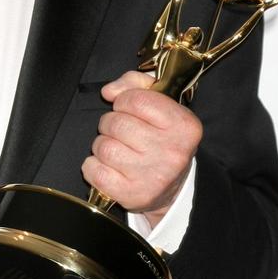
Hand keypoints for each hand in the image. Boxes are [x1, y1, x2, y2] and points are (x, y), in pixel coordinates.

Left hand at [81, 71, 201, 226]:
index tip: (126, 108)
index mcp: (184, 126)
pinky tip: (108, 166)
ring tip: (117, 149)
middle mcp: (172, 152)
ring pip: (103, 147)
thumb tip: (109, 91)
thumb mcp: (162, 104)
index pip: (136, 100)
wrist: (172, 188)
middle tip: (121, 132)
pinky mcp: (132, 195)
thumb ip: (136, 83)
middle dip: (111, 123)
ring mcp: (152, 176)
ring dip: (103, 145)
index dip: (124, 100)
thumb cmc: (162, 138)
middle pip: (116, 123)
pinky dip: (93, 166)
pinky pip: (94, 171)